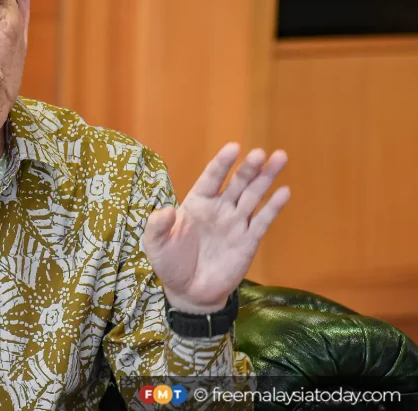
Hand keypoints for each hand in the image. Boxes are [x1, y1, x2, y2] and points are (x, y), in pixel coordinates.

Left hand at [142, 143, 289, 313]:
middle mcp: (219, 208)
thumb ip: (158, 226)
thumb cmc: (171, 264)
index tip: (233, 148)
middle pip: (237, 182)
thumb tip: (166, 210)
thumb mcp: (155, 245)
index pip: (211, 178)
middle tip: (260, 153)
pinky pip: (263, 220)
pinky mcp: (249, 241)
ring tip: (279, 157)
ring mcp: (235, 223)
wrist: (189, 293)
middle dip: (248, 168)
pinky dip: (274, 206)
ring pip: (254, 195)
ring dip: (266, 177)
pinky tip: (284, 192)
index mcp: (197, 203)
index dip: (222, 163)